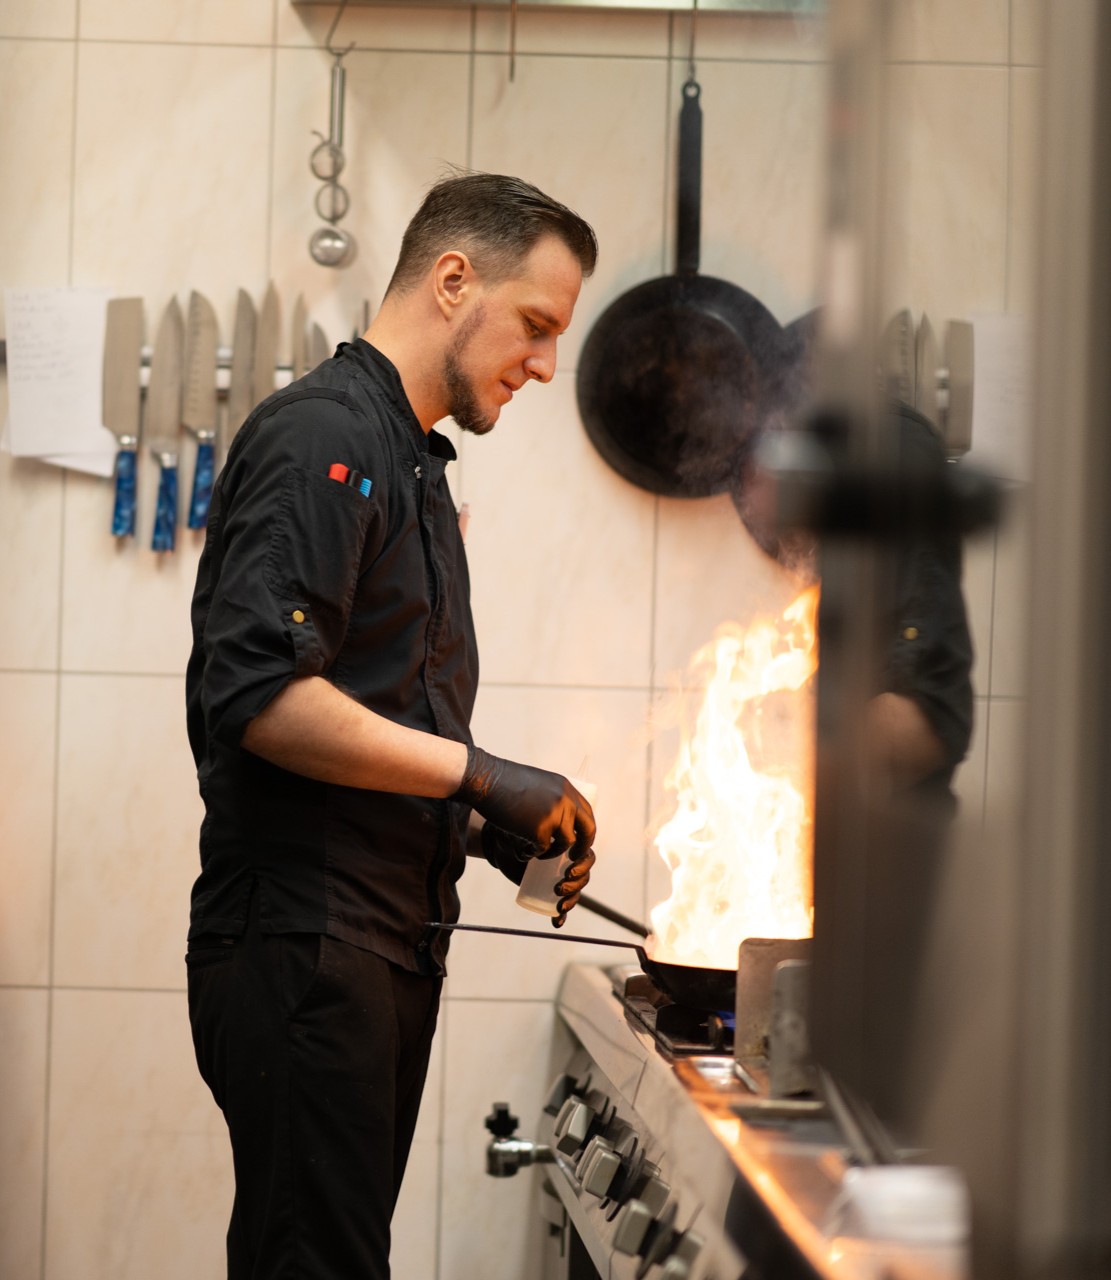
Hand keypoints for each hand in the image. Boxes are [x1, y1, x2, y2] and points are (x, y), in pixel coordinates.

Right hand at [453, 745, 595, 857]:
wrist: (486, 780)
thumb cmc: (505, 782)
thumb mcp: (539, 784)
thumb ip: (553, 798)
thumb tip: (562, 818)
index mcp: (566, 788)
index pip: (587, 813)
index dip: (586, 829)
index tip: (580, 840)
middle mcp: (565, 800)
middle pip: (587, 830)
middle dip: (582, 846)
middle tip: (574, 857)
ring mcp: (554, 815)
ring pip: (565, 843)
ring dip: (553, 853)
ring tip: (539, 852)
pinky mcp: (539, 829)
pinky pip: (541, 849)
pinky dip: (531, 853)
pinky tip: (521, 849)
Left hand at [481, 822, 595, 927]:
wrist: (504, 849)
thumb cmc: (516, 837)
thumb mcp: (525, 835)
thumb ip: (529, 838)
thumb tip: (533, 850)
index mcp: (570, 846)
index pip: (586, 857)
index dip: (583, 866)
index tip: (568, 871)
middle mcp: (568, 863)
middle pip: (583, 876)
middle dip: (576, 885)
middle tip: (558, 888)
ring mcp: (560, 878)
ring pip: (575, 891)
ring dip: (571, 901)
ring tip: (559, 906)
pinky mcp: (549, 892)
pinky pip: (561, 905)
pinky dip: (561, 916)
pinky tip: (556, 922)